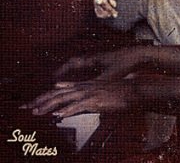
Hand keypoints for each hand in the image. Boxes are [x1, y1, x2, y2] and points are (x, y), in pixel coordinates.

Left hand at [21, 80, 136, 117]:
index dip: (45, 96)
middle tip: (26, 107)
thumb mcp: (99, 92)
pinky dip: (68, 110)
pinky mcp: (96, 100)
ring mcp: (89, 92)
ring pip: (65, 98)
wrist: (133, 90)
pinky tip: (59, 114)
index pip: (60, 90)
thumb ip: (85, 95)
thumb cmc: (119, 93)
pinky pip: (79, 106)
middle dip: (41, 100)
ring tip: (37, 111)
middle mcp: (84, 87)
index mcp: (84, 85)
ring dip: (50, 106)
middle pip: (58, 93)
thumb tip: (77, 101)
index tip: (33, 102)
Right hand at [54, 48, 143, 81]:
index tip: (53, 77)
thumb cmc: (126, 63)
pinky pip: (92, 66)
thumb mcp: (110, 76)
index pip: (73, 62)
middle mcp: (96, 57)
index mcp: (94, 59)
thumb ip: (96, 85)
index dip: (62, 70)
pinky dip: (85, 73)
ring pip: (84, 65)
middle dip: (65, 70)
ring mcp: (102, 59)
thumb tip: (83, 94)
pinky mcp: (109, 62)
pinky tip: (86, 81)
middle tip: (56, 79)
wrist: (140, 54)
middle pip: (76, 62)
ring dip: (75, 72)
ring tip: (66, 81)